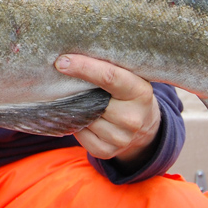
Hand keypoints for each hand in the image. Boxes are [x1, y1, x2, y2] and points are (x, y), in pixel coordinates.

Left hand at [55, 54, 160, 170]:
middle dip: (76, 90)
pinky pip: (80, 134)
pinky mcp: (107, 151)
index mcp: (140, 92)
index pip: (109, 77)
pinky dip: (77, 124)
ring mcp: (121, 138)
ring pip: (84, 118)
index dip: (83, 67)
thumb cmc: (130, 92)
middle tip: (66, 80)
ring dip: (77, 108)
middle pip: (92, 101)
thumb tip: (71, 56)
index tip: (61, 61)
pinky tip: (84, 116)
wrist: (145, 125)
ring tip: (82, 101)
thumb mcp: (130, 76)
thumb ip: (110, 67)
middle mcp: (132, 117)